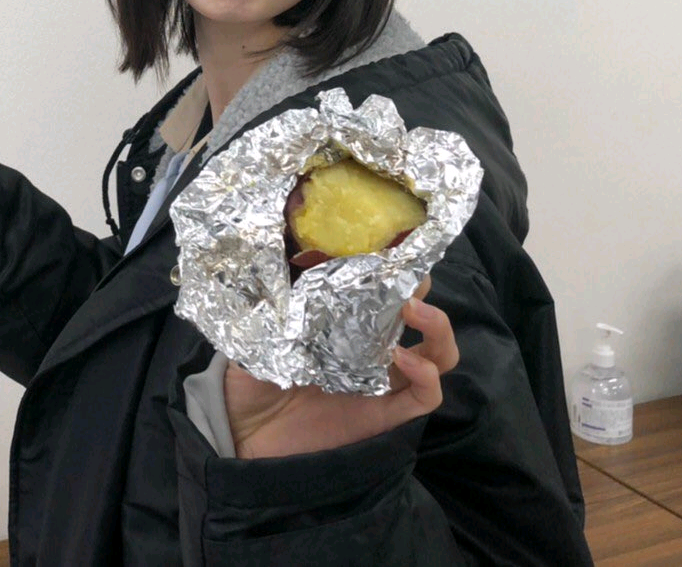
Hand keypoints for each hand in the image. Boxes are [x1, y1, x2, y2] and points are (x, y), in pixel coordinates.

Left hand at [223, 279, 457, 458]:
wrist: (243, 433)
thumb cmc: (249, 380)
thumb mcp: (259, 329)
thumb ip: (273, 301)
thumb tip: (275, 259)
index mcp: (347, 326)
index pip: (386, 291)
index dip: (397, 268)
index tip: (393, 247)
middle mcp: (372, 350)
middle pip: (424, 318)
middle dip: (425, 291)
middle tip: (412, 278)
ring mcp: (383, 383)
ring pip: (439, 356)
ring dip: (438, 329)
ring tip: (414, 310)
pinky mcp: (385, 416)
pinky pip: (425, 397)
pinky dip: (425, 374)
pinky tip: (402, 358)